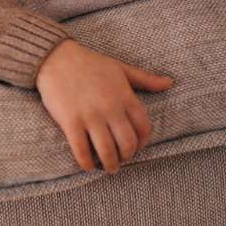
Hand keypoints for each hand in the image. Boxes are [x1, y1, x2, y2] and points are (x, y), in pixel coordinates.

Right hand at [35, 39, 172, 173]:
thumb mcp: (120, 68)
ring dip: (110, 165)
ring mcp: (90, 116)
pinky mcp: (71, 122)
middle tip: (121, 160)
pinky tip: (88, 165)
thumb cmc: (89, 63)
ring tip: (108, 167)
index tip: (135, 147)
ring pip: (107, 151)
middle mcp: (110, 108)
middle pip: (127, 144)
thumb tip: (170, 83)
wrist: (56, 57)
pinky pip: (82, 151)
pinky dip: (87, 163)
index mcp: (124, 96)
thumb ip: (145, 79)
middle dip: (126, 157)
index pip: (143, 128)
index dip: (142, 143)